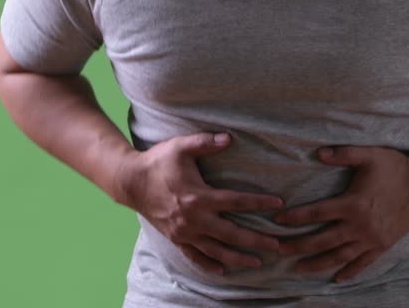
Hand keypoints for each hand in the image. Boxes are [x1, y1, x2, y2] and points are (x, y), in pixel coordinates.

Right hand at [115, 132, 283, 274]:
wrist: (130, 182)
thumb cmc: (157, 162)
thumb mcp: (180, 147)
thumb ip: (205, 143)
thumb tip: (229, 138)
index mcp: (199, 197)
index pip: (237, 201)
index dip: (259, 203)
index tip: (278, 204)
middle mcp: (194, 219)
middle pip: (232, 234)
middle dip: (256, 240)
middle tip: (278, 246)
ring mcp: (185, 232)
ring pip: (216, 251)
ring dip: (238, 258)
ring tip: (257, 263)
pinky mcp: (175, 239)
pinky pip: (194, 257)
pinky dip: (209, 265)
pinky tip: (223, 271)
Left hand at [273, 145, 408, 281]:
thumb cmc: (396, 168)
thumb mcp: (370, 155)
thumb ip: (344, 154)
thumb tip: (318, 153)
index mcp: (353, 203)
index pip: (317, 212)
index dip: (296, 217)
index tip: (278, 221)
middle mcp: (360, 225)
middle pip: (322, 240)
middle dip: (298, 246)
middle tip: (278, 250)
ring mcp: (371, 239)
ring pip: (339, 256)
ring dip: (317, 263)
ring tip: (297, 268)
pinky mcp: (382, 246)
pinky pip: (363, 263)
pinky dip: (349, 272)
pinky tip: (336, 278)